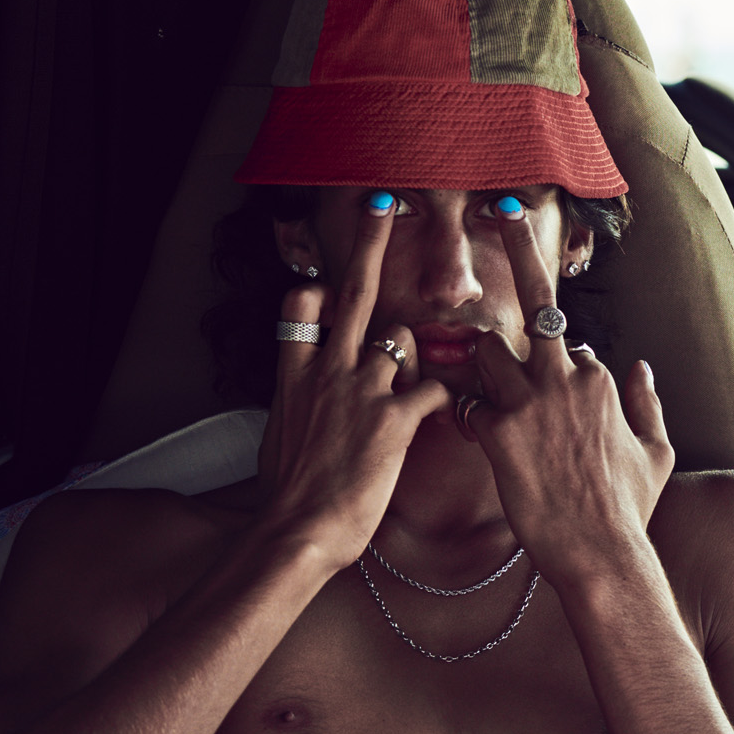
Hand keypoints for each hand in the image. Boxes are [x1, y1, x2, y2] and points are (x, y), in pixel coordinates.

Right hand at [257, 200, 451, 564]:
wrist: (296, 532)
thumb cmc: (287, 496)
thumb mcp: (277, 436)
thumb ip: (295, 403)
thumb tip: (297, 397)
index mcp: (295, 373)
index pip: (303, 305)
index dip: (319, 285)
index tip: (328, 277)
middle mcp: (329, 371)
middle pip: (352, 293)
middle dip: (369, 242)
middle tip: (383, 201)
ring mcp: (363, 391)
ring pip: (404, 342)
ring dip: (420, 355)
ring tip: (419, 387)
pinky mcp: (395, 419)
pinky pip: (436, 389)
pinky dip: (451, 396)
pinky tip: (455, 412)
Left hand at [469, 203, 675, 573]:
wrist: (601, 553)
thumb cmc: (630, 510)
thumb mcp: (657, 452)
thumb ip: (647, 402)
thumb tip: (639, 364)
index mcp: (603, 379)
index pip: (571, 346)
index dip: (559, 364)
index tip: (553, 377)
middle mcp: (566, 377)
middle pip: (538, 305)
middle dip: (522, 251)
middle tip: (503, 211)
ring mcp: (531, 400)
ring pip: (488, 350)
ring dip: (479, 364)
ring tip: (478, 389)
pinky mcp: (498, 429)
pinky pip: (469, 399)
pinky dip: (467, 411)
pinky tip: (473, 431)